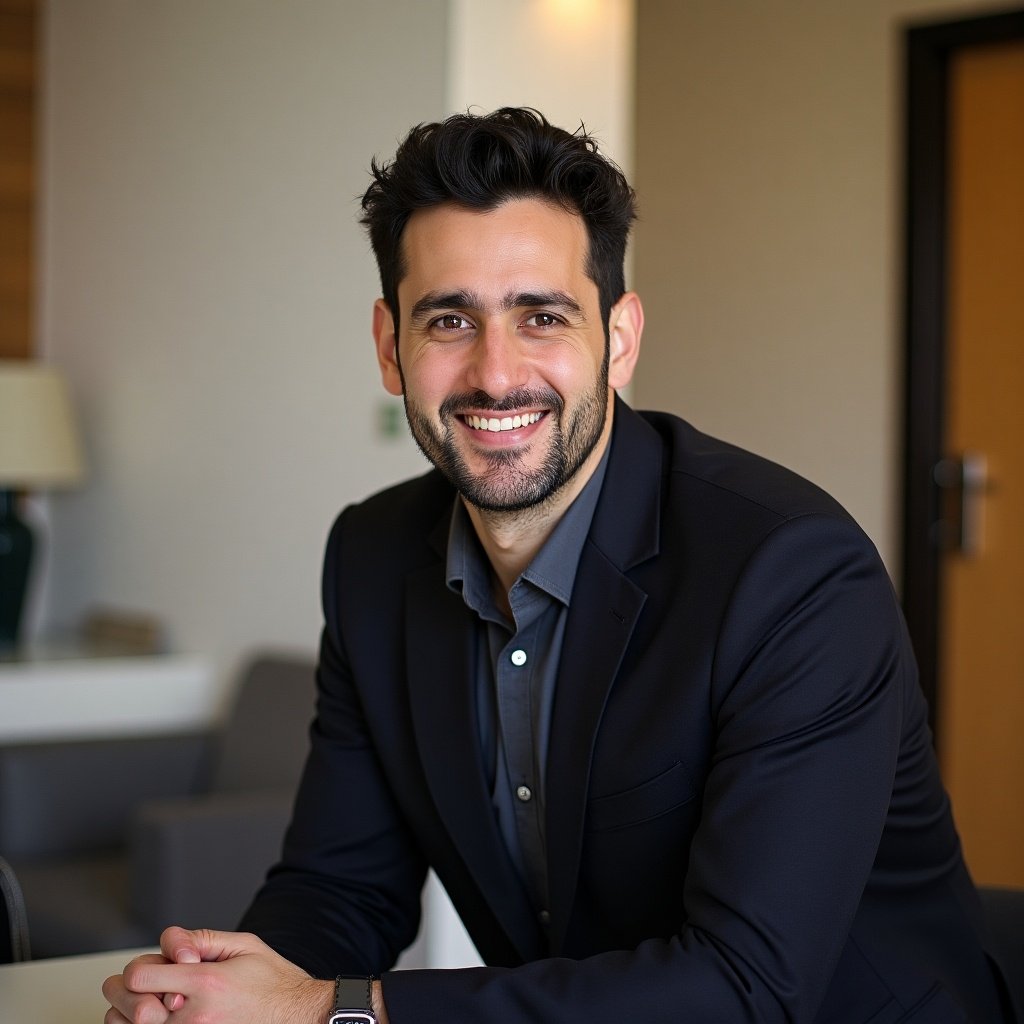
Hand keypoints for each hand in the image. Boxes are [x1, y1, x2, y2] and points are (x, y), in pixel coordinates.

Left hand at [102, 926, 333, 1023]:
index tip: (153, 968)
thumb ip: (203, 938)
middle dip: (124, 993)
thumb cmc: (273, 983)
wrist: (297, 1017)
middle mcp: (194, 1018)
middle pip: (129, 1008)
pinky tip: (159, 1020)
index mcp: (206, 983)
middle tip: (138, 986)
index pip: (140, 978)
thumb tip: (170, 943)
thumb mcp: (245, 945)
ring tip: (147, 1006)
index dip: (139, 968)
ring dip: (129, 1017)